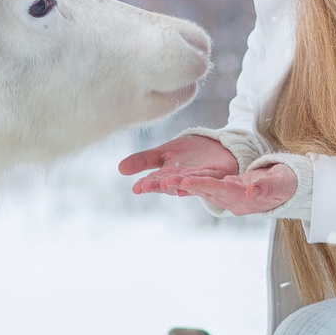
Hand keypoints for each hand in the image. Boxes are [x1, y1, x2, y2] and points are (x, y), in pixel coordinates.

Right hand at [119, 134, 237, 195]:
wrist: (215, 146)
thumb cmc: (188, 153)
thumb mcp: (162, 153)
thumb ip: (143, 160)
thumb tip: (120, 168)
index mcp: (168, 176)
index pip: (154, 182)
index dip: (146, 185)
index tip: (136, 188)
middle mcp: (182, 181)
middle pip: (169, 184)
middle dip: (158, 185)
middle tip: (146, 185)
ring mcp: (199, 180)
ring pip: (186, 184)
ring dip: (176, 184)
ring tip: (166, 182)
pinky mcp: (216, 176)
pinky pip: (206, 179)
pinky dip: (198, 181)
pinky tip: (188, 181)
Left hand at [174, 163, 297, 216]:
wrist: (288, 189)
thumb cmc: (287, 183)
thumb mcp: (280, 183)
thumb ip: (265, 186)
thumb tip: (250, 191)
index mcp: (244, 199)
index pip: (220, 191)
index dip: (203, 186)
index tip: (186, 181)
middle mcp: (233, 201)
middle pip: (206, 193)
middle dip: (186, 186)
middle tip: (163, 181)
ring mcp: (229, 197)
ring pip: (203, 191)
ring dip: (184, 185)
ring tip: (163, 180)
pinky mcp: (227, 191)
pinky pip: (206, 187)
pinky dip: (192, 182)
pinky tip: (176, 178)